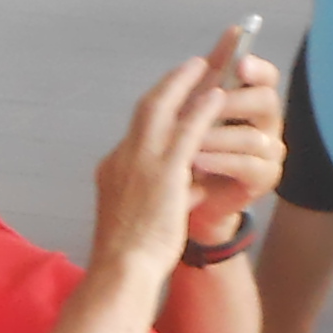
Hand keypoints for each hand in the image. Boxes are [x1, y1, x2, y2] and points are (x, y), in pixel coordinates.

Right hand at [88, 47, 226, 279]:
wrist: (122, 271)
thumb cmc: (132, 255)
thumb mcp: (144, 216)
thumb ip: (165, 193)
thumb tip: (191, 185)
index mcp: (114, 168)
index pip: (141, 128)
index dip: (163, 104)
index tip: (179, 88)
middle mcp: (123, 157)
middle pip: (148, 106)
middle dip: (175, 81)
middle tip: (198, 61)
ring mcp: (139, 161)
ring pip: (163, 108)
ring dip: (187, 82)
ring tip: (209, 62)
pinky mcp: (162, 171)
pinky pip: (185, 130)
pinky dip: (201, 108)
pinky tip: (218, 93)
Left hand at [187, 48, 283, 233]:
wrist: (187, 201)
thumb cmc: (191, 150)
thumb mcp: (196, 109)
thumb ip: (214, 72)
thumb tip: (233, 31)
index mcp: (251, 100)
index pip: (266, 76)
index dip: (256, 67)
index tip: (239, 64)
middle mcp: (267, 122)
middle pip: (267, 101)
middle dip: (235, 101)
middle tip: (207, 104)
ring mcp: (269, 151)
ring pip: (253, 136)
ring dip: (218, 136)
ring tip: (190, 141)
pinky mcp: (264, 178)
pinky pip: (248, 165)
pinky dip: (219, 161)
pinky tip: (196, 161)